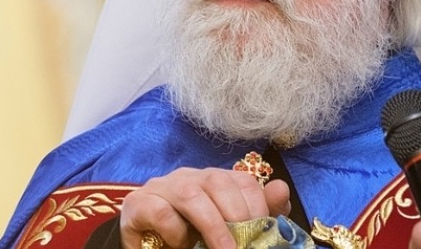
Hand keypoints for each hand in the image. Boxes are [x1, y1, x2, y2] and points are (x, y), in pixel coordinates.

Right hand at [120, 167, 290, 248]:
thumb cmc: (191, 241)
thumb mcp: (228, 231)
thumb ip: (256, 214)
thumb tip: (281, 190)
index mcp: (214, 181)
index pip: (242, 180)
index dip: (257, 205)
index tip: (265, 234)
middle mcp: (189, 177)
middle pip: (218, 181)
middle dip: (237, 215)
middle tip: (246, 245)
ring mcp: (162, 187)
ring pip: (190, 193)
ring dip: (212, 225)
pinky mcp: (138, 204)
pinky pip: (160, 209)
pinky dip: (175, 230)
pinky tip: (181, 245)